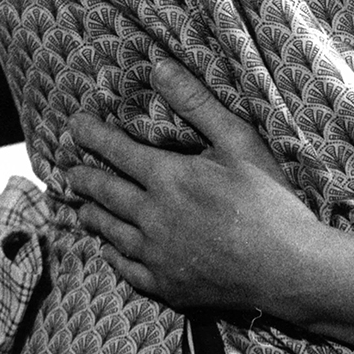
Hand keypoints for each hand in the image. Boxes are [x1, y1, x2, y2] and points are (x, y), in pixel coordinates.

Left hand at [67, 61, 316, 311]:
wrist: (287, 267)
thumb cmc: (268, 198)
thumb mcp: (238, 141)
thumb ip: (196, 104)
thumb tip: (159, 68)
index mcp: (168, 178)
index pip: (117, 151)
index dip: (92, 136)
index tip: (73, 125)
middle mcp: (152, 217)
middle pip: (106, 193)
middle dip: (84, 178)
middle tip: (67, 171)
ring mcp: (157, 256)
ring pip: (111, 232)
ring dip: (93, 215)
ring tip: (80, 206)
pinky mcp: (168, 286)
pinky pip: (127, 269)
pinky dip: (112, 255)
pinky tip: (108, 250)